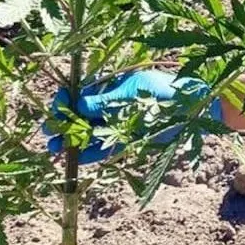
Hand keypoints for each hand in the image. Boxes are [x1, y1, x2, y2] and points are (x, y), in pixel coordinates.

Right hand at [43, 70, 223, 161]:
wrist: (195, 109)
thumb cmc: (166, 91)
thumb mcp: (135, 91)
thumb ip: (107, 99)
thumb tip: (79, 103)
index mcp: (111, 86)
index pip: (80, 91)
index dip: (66, 98)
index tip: (58, 105)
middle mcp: (111, 104)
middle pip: (80, 114)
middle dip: (63, 121)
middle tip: (49, 131)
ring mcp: (118, 122)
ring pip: (88, 132)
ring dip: (71, 140)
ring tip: (54, 148)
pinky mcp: (127, 140)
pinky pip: (104, 147)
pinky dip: (90, 152)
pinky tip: (75, 158)